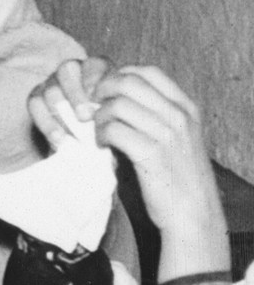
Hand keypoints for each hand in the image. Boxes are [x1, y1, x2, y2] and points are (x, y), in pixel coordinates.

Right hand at [27, 57, 111, 152]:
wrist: (89, 147)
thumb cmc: (108, 128)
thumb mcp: (117, 118)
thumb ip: (115, 111)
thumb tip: (113, 115)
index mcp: (97, 70)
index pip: (95, 65)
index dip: (95, 79)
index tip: (100, 101)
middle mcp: (72, 71)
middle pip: (67, 69)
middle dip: (76, 93)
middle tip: (85, 117)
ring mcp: (52, 83)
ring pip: (51, 88)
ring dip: (62, 113)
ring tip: (75, 135)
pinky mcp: (36, 98)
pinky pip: (35, 104)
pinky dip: (46, 123)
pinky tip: (59, 140)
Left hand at [53, 62, 225, 280]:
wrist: (193, 213)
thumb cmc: (176, 175)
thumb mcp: (175, 137)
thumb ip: (154, 114)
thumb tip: (113, 95)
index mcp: (186, 107)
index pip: (147, 72)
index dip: (118, 76)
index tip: (103, 93)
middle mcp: (178, 116)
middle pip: (127, 82)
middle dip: (101, 92)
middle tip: (90, 109)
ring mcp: (167, 133)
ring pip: (116, 104)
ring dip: (98, 117)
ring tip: (97, 132)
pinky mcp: (151, 153)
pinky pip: (113, 129)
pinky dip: (100, 135)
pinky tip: (101, 146)